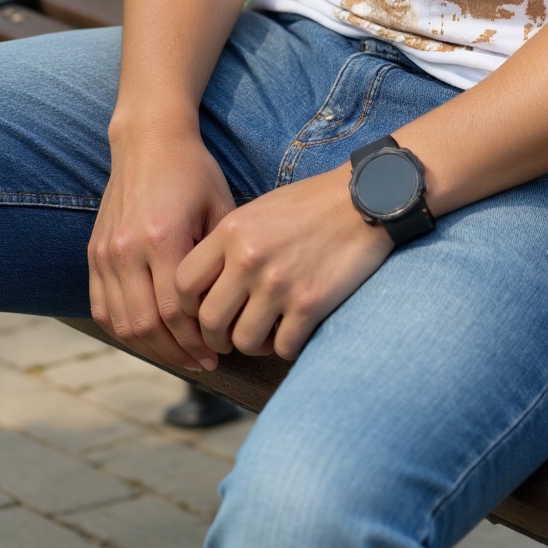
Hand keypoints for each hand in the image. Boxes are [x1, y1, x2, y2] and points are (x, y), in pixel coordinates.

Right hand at [89, 128, 235, 373]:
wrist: (148, 140)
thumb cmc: (193, 171)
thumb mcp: (219, 208)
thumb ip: (218, 259)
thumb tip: (230, 310)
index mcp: (161, 238)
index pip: (174, 311)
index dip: (196, 340)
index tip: (219, 353)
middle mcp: (127, 249)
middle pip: (145, 325)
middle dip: (177, 353)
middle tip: (204, 363)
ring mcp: (105, 252)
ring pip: (122, 323)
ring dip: (151, 348)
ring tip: (181, 357)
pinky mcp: (94, 252)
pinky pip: (103, 308)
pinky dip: (125, 331)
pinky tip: (150, 339)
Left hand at [175, 165, 392, 361]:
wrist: (365, 200)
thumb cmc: (311, 204)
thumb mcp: (259, 211)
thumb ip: (229, 245)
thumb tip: (205, 289)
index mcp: (231, 232)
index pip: (183, 285)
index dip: (188, 307)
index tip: (203, 313)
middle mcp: (249, 259)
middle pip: (209, 322)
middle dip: (217, 337)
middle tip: (231, 335)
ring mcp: (279, 284)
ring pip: (244, 342)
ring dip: (254, 344)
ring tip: (268, 330)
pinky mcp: (310, 304)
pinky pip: (283, 347)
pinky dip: (287, 344)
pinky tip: (296, 328)